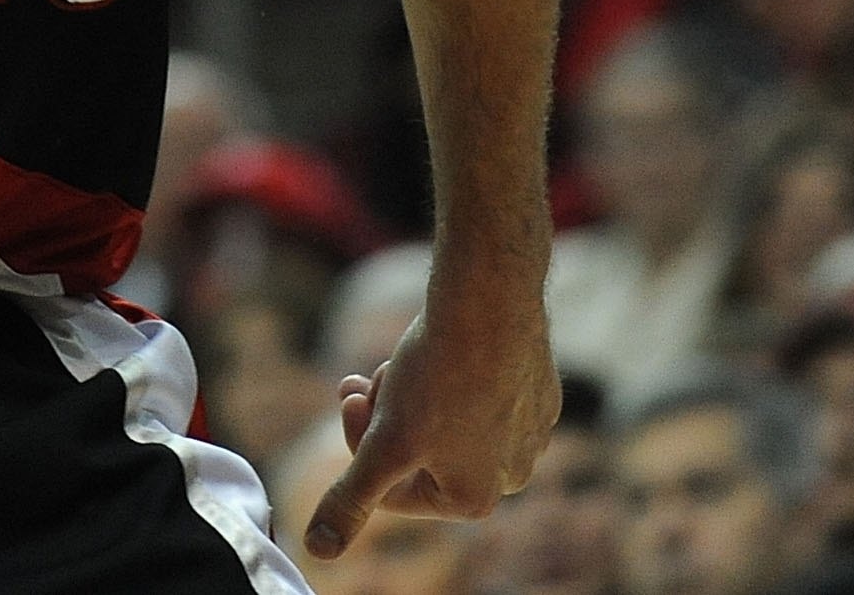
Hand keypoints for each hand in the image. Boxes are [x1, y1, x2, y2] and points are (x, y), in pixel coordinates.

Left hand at [305, 297, 558, 559]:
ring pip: (439, 422)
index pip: (386, 487)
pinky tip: (446, 346)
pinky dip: (447, 373)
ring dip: (407, 392)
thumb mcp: (383, 443)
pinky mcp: (535, 396)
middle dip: (382, 414)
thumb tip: (318, 549)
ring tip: (408, 359)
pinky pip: (474, 395)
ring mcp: (528, 436)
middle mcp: (508, 477)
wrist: (489, 305)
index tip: (350, 395)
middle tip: (368, 376)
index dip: (358, 437)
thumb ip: (352, 497)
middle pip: (413, 453)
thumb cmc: (437, 377)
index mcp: (472, 500)